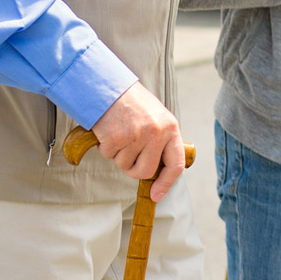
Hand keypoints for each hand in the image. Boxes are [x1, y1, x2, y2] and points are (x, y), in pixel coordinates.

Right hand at [90, 82, 185, 201]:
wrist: (108, 84)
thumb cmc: (132, 102)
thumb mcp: (156, 117)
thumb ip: (160, 140)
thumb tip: (157, 172)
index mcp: (170, 127)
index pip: (175, 164)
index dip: (166, 183)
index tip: (156, 195)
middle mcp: (156, 133)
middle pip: (145, 171)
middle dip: (134, 169)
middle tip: (127, 154)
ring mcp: (136, 135)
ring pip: (124, 164)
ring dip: (117, 153)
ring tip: (118, 131)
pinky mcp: (116, 137)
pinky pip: (108, 155)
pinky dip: (105, 146)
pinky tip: (108, 129)